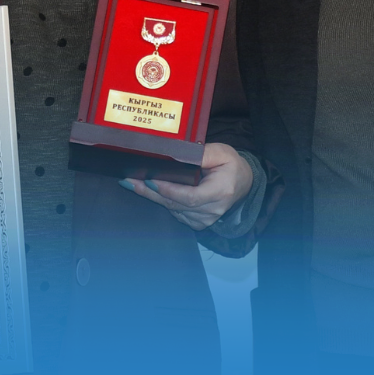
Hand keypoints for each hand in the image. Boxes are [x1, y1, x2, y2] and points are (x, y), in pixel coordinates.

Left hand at [120, 143, 253, 230]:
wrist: (243, 183)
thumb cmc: (231, 165)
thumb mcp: (222, 152)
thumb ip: (202, 154)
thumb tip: (179, 156)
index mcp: (220, 192)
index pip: (190, 196)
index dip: (168, 190)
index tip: (150, 179)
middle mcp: (212, 210)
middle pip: (176, 204)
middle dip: (151, 192)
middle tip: (130, 182)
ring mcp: (205, 220)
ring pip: (173, 210)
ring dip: (152, 197)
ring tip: (133, 183)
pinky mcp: (198, 223)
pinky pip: (175, 213)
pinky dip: (162, 202)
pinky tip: (149, 192)